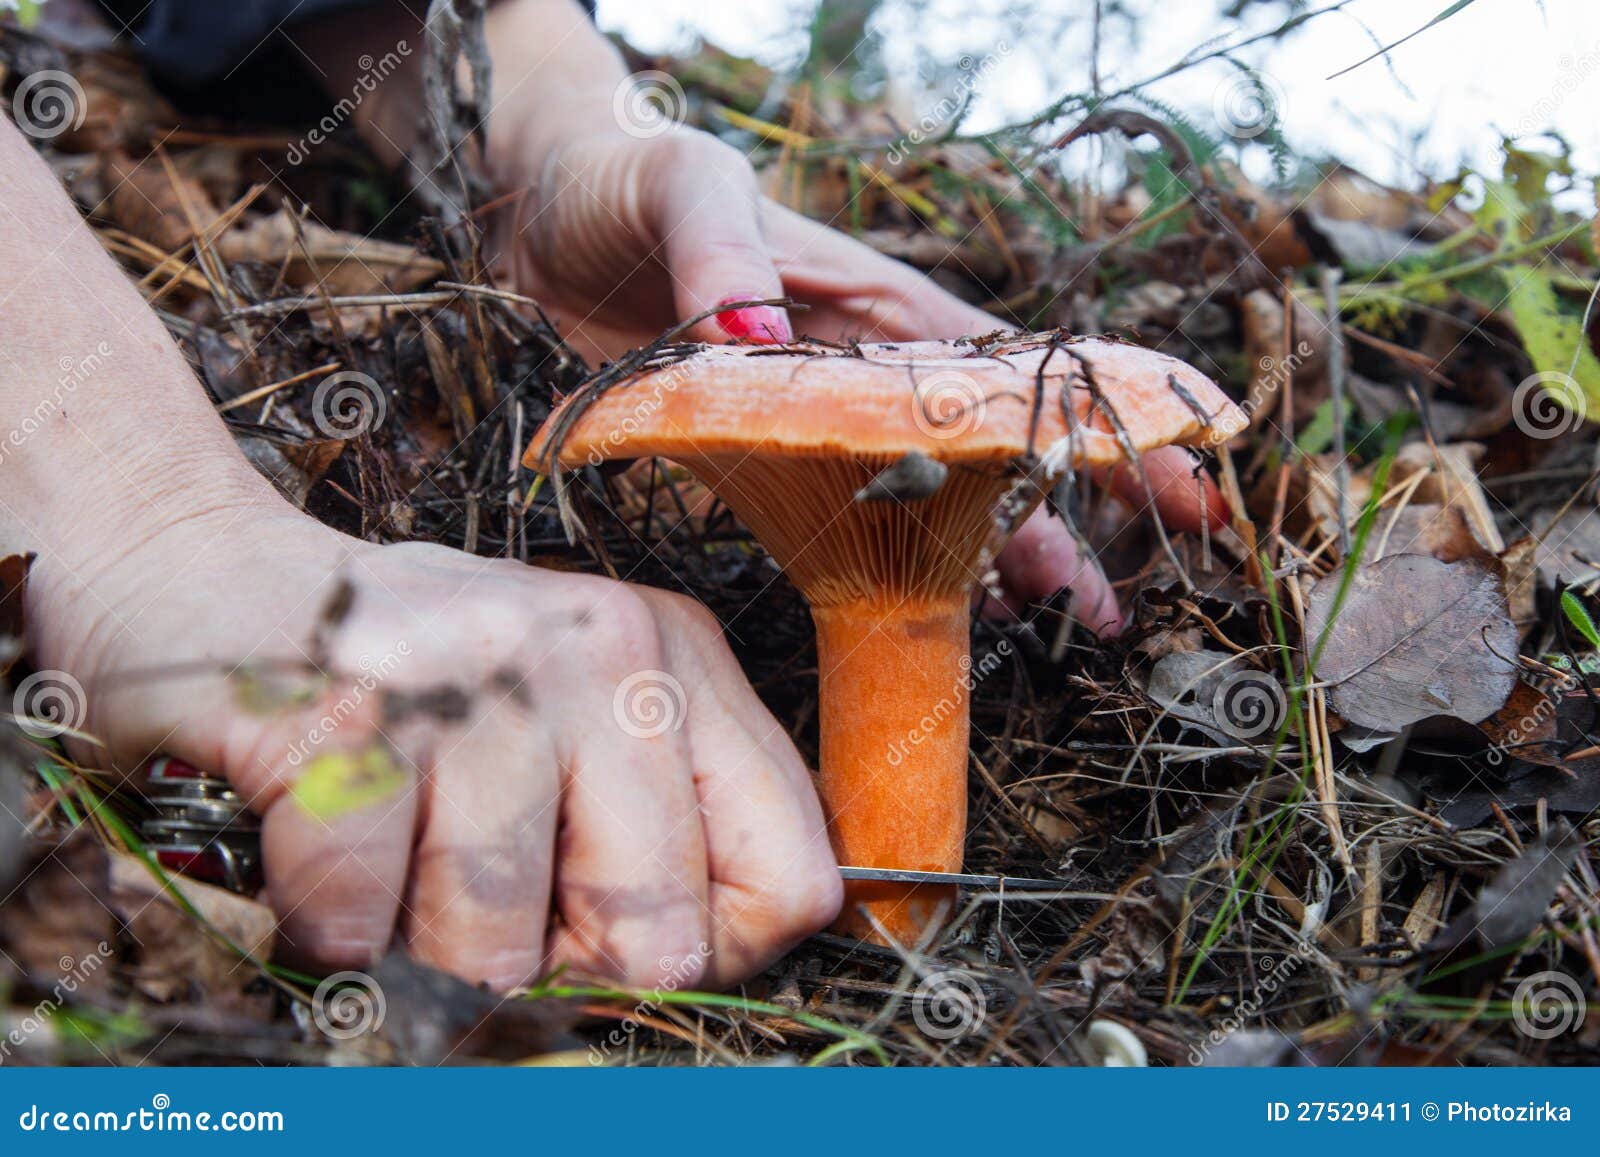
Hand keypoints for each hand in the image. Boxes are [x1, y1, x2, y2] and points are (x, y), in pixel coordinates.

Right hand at [30, 503, 840, 990]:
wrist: (193, 564)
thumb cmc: (403, 686)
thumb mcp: (569, 724)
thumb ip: (653, 830)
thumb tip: (690, 983)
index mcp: (683, 658)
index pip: (791, 881)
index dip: (704, 958)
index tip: (611, 942)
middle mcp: (610, 649)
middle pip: (659, 939)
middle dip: (554, 972)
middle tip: (472, 905)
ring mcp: (487, 673)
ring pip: (499, 949)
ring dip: (419, 949)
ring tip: (387, 855)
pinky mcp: (357, 705)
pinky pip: (362, 922)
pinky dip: (322, 924)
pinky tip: (315, 841)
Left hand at [488, 121, 1228, 634]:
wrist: (540, 206)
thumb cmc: (625, 175)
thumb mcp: (685, 186)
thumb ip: (726, 254)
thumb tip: (762, 332)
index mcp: (879, 304)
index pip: (1014, 374)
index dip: (1104, 429)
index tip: (1183, 485)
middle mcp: (864, 371)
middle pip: (989, 456)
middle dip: (1067, 522)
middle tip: (1116, 608)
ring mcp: (814, 423)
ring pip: (929, 500)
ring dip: (995, 559)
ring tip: (1054, 621)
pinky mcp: (755, 459)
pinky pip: (840, 521)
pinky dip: (894, 565)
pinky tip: (933, 604)